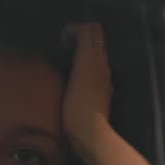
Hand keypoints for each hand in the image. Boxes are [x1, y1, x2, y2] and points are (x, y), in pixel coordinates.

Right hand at [62, 23, 112, 163]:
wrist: (91, 136)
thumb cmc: (78, 108)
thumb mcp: (77, 76)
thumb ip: (81, 52)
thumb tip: (80, 34)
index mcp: (94, 59)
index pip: (90, 30)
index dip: (74, 28)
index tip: (61, 39)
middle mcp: (102, 67)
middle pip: (95, 41)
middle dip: (78, 38)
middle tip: (62, 47)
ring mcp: (103, 80)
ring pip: (94, 56)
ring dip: (80, 53)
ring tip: (63, 62)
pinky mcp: (101, 93)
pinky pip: (93, 72)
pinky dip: (83, 68)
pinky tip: (70, 80)